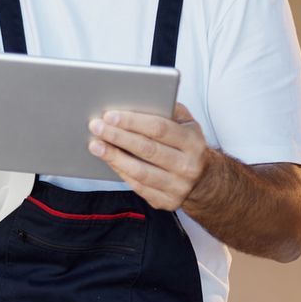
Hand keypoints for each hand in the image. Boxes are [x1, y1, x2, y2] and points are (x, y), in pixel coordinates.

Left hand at [86, 102, 211, 210]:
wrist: (205, 181)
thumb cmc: (187, 145)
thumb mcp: (187, 123)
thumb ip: (168, 110)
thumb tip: (138, 99)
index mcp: (192, 142)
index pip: (159, 128)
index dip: (132, 122)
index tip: (110, 115)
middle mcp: (188, 166)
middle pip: (147, 149)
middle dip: (118, 136)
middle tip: (96, 126)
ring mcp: (178, 187)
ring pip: (140, 171)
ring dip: (114, 157)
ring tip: (95, 145)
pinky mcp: (167, 201)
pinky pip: (138, 186)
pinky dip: (120, 172)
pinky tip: (108, 160)